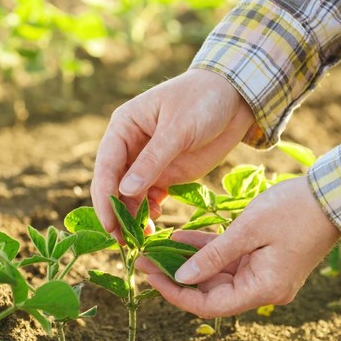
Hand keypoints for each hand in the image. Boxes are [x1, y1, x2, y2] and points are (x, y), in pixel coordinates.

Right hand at [91, 69, 254, 231]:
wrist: (236, 99)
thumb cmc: (203, 101)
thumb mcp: (179, 129)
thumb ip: (153, 160)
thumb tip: (124, 191)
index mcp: (124, 127)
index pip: (106, 166)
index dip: (105, 197)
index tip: (110, 224)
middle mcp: (131, 146)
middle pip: (114, 184)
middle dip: (116, 212)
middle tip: (123, 242)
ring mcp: (148, 162)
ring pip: (131, 195)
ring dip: (133, 216)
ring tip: (141, 238)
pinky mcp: (166, 173)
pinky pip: (150, 198)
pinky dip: (150, 212)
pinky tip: (156, 224)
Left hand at [145, 177, 340, 317]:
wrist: (333, 196)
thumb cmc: (294, 210)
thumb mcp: (248, 230)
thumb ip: (213, 255)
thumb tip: (181, 277)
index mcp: (263, 289)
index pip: (210, 305)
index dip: (177, 294)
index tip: (149, 277)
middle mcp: (264, 288)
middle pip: (211, 291)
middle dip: (177, 275)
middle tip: (144, 258)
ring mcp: (265, 273)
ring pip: (218, 273)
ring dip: (190, 261)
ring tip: (157, 247)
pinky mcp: (265, 258)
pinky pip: (230, 259)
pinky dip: (209, 250)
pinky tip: (181, 238)